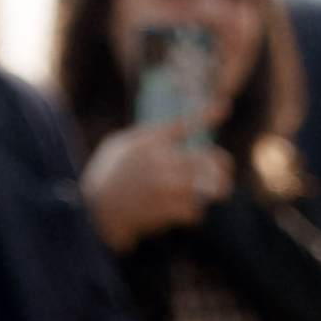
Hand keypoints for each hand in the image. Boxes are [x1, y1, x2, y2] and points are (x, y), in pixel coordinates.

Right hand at [82, 120, 230, 249]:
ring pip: (207, 186)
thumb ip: (147, 139)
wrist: (94, 211)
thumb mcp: (120, 146)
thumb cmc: (106, 177)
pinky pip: (195, 210)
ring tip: (218, 193)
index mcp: (148, 140)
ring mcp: (165, 185)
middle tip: (225, 174)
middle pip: (206, 160)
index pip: (182, 124)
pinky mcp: (167, 209)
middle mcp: (160, 160)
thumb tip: (168, 136)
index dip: (205, 115)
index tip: (225, 107)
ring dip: (217, 191)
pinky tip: (190, 213)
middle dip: (222, 169)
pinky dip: (196, 212)